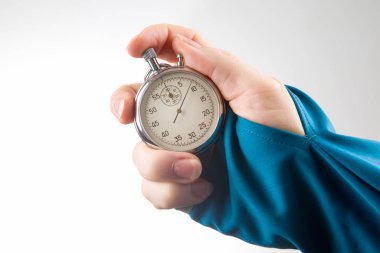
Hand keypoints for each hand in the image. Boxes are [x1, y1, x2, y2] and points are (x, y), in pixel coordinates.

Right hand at [110, 24, 303, 209]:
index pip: (172, 52)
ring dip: (161, 163)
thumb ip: (221, 64)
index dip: (150, 41)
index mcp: (207, 87)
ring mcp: (181, 150)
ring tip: (196, 168)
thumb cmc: (286, 137)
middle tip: (126, 115)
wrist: (292, 190)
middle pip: (138, 101)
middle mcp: (188, 116)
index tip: (134, 49)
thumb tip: (182, 45)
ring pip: (141, 152)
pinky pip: (155, 188)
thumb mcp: (261, 91)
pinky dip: (174, 192)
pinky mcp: (180, 182)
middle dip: (122, 104)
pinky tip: (204, 189)